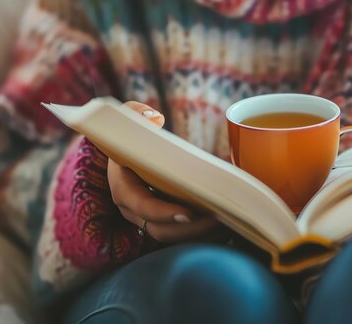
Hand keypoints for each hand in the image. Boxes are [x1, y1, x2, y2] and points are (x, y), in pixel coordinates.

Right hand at [108, 101, 219, 242]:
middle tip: (220, 218)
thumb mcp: (129, 120)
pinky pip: (183, 235)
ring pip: (174, 237)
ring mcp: (148, 219)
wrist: (132, 154)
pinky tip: (227, 225)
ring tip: (229, 224)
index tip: (190, 213)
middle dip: (191, 229)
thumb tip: (154, 119)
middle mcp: (132, 209)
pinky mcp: (164, 222)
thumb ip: (134, 113)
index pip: (141, 205)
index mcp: (123, 185)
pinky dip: (204, 234)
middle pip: (160, 230)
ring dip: (201, 234)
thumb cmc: (134, 137)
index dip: (164, 212)